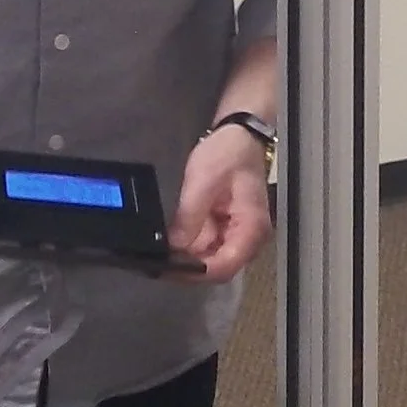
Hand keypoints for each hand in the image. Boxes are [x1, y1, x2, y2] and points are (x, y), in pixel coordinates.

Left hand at [167, 125, 272, 283]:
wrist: (239, 133)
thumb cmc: (227, 154)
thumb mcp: (203, 183)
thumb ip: (189, 218)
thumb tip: (172, 249)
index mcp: (250, 229)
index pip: (224, 267)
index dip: (196, 272)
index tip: (168, 270)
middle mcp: (248, 238)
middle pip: (217, 267)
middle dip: (188, 267)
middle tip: (156, 264)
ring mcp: (238, 233)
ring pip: (210, 258)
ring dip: (187, 257)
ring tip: (158, 255)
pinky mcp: (227, 227)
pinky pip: (208, 244)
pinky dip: (189, 245)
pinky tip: (170, 242)